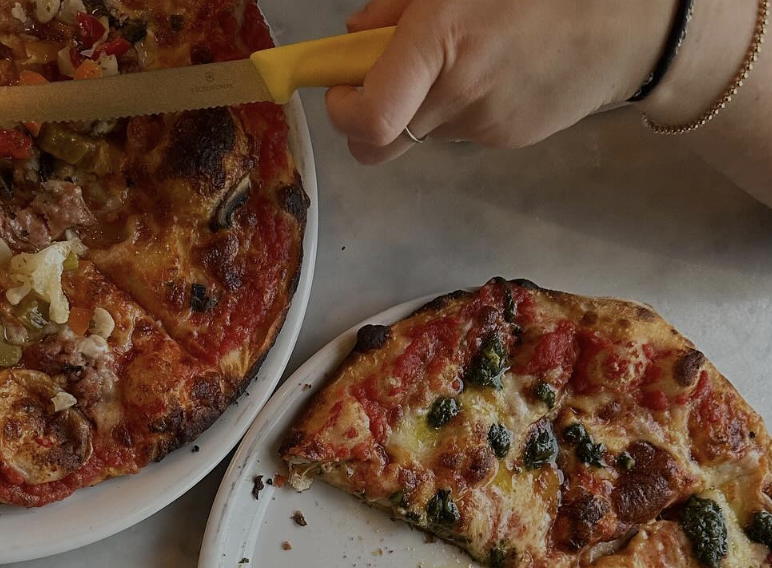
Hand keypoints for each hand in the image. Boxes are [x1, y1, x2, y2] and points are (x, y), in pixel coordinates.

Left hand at [325, 0, 677, 162]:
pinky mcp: (508, 140)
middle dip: (368, 117)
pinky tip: (497, 68)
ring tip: (464, 54)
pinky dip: (461, 104)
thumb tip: (358, 34)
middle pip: (380, 141)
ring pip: (420, 132)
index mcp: (443, 41)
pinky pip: (461, 128)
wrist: (639, 20)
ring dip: (420, 102)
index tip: (341, 88)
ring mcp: (484, 126)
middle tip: (380, 81)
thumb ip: (401, 6)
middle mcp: (459, 95)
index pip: (367, 119)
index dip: (342, 112)